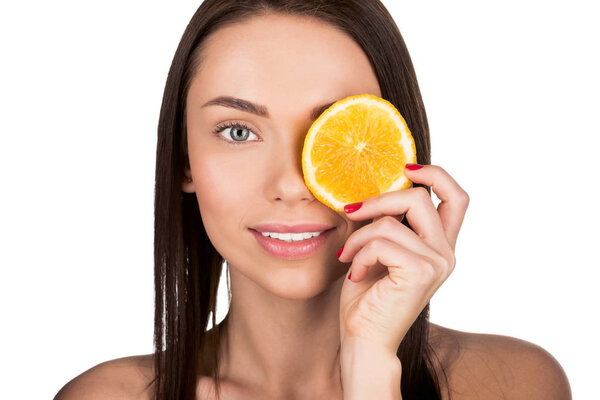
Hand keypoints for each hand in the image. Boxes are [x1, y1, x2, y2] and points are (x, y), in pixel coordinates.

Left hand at [338, 164, 468, 354]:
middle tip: (351, 212)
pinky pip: (380, 242)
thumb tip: (374, 188)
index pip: (456, 197)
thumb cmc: (368, 297)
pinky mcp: (421, 272)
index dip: (435, 174)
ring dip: (359, 236)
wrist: (364, 340)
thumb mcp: (379, 250)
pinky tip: (356, 275)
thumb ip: (387, 222)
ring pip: (391, 222)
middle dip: (379, 199)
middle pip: (420, 197)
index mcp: (440, 246)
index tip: (404, 168)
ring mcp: (437, 263)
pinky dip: (359, 254)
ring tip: (349, 256)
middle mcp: (447, 253)